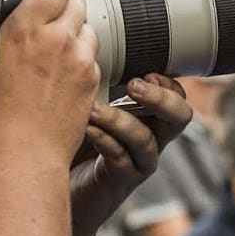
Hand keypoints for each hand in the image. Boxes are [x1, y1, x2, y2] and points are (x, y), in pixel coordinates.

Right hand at [0, 0, 98, 163]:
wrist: (20, 156)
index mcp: (26, 27)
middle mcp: (60, 38)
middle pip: (77, 1)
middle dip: (62, 8)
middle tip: (44, 25)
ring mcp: (81, 60)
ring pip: (88, 29)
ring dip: (74, 34)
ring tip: (51, 55)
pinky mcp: (92, 83)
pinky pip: (92, 60)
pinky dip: (80, 63)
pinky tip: (58, 80)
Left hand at [69, 74, 191, 231]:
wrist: (54, 189)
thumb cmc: (68, 144)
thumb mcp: (84, 107)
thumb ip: (95, 84)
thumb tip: (88, 46)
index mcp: (146, 118)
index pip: (176, 96)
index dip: (168, 82)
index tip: (143, 71)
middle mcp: (149, 140)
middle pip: (180, 117)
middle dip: (161, 98)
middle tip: (134, 85)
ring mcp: (136, 163)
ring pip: (147, 139)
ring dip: (119, 120)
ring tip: (93, 109)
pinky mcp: (119, 181)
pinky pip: (120, 158)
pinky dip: (103, 139)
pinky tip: (86, 128)